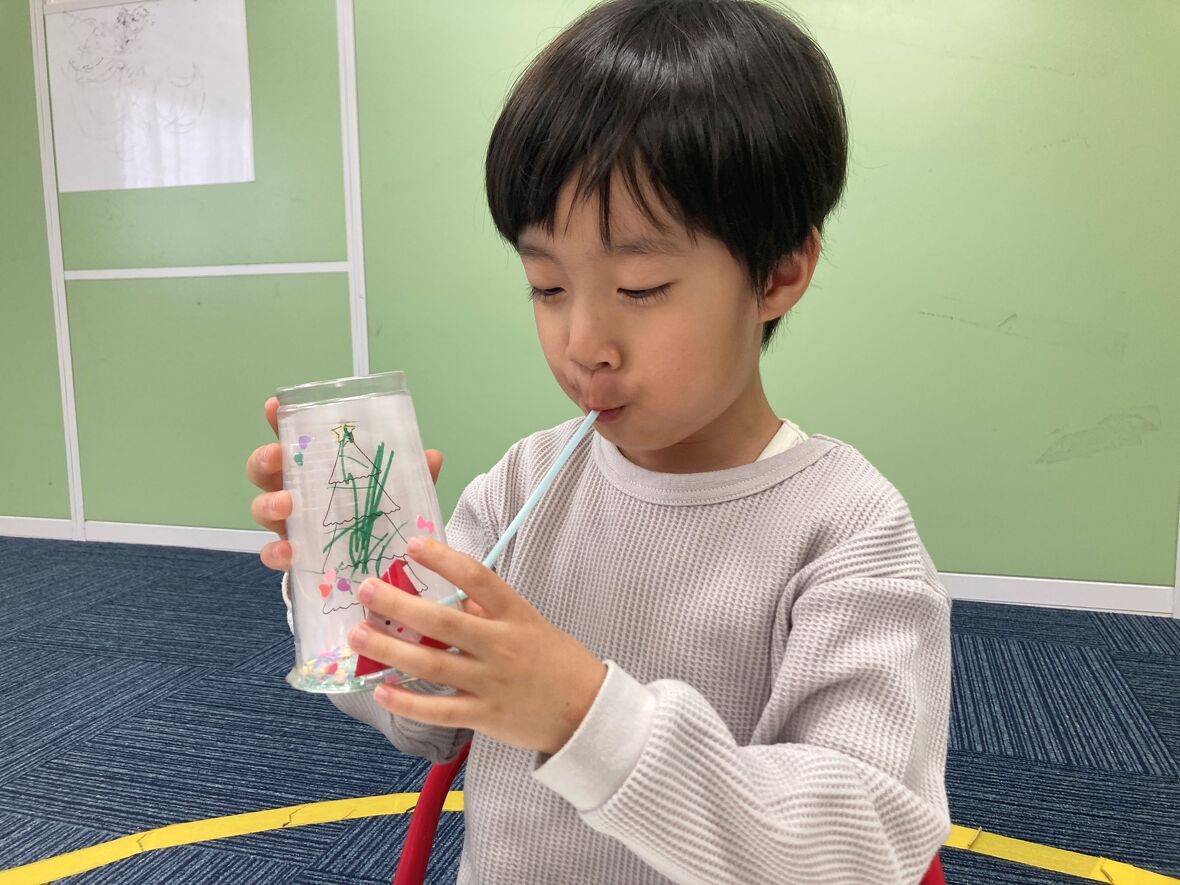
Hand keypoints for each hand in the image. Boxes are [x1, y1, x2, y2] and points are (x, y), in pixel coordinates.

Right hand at [247, 396, 442, 571]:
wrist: (374, 564)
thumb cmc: (375, 516)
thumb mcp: (398, 493)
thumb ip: (412, 476)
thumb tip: (431, 456)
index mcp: (316, 468)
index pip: (293, 437)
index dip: (279, 420)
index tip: (274, 406)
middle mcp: (295, 491)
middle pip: (264, 469)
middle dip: (265, 458)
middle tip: (278, 454)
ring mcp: (288, 523)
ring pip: (261, 507)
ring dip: (269, 502)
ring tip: (286, 504)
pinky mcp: (292, 556)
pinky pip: (273, 553)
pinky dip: (276, 552)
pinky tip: (287, 552)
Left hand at [348, 537, 606, 755]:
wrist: (587, 713)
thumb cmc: (556, 661)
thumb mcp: (530, 624)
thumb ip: (490, 610)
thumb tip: (451, 592)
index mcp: (515, 615)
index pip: (478, 579)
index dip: (444, 560)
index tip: (413, 543)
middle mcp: (501, 647)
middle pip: (443, 623)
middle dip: (400, 604)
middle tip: (366, 589)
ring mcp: (491, 684)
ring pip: (431, 666)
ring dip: (390, 649)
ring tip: (358, 634)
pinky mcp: (484, 717)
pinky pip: (438, 710)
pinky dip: (407, 702)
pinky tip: (382, 689)